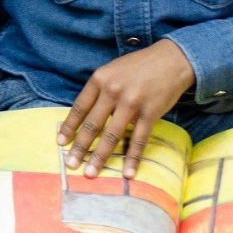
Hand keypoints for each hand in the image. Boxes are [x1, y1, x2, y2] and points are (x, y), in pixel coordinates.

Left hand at [58, 39, 195, 178]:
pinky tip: (128, 173)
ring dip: (100, 157)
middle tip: (71, 164)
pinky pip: (138, 140)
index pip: (79, 108)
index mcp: (99, 80)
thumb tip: (84, 115)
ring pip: (112, 135)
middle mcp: (112, 91)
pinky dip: (132, 158)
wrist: (171, 59)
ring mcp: (131, 103)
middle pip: (92, 125)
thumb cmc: (138, 66)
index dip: (69, 127)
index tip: (60, 143)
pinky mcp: (150, 113)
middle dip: (80, 147)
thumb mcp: (111, 71)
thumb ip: (98, 90)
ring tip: (91, 173)